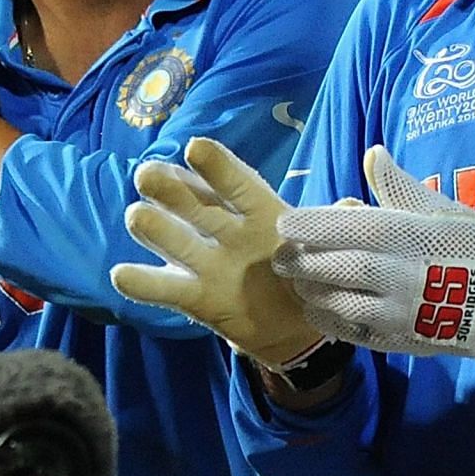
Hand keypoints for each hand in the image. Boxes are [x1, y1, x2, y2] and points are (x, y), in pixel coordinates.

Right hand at [110, 137, 325, 369]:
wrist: (301, 328)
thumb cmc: (316, 273)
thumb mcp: (334, 248)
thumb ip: (339, 226)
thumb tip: (353, 205)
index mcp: (264, 213)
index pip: (239, 185)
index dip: (219, 166)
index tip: (194, 147)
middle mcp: (230, 232)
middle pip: (198, 206)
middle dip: (173, 188)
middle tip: (148, 172)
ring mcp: (210, 264)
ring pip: (178, 241)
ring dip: (155, 228)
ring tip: (136, 215)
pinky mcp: (198, 298)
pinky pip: (167, 290)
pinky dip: (144, 282)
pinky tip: (121, 273)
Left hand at [276, 145, 474, 386]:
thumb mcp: (445, 210)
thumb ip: (401, 188)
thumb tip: (373, 155)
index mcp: (409, 236)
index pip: (348, 229)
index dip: (311, 226)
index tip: (286, 222)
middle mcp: (397, 275)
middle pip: (333, 268)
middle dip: (299, 260)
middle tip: (280, 253)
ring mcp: (393, 312)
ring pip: (333, 303)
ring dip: (309, 290)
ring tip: (298, 278)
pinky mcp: (393, 340)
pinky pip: (347, 331)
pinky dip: (326, 318)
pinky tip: (319, 305)